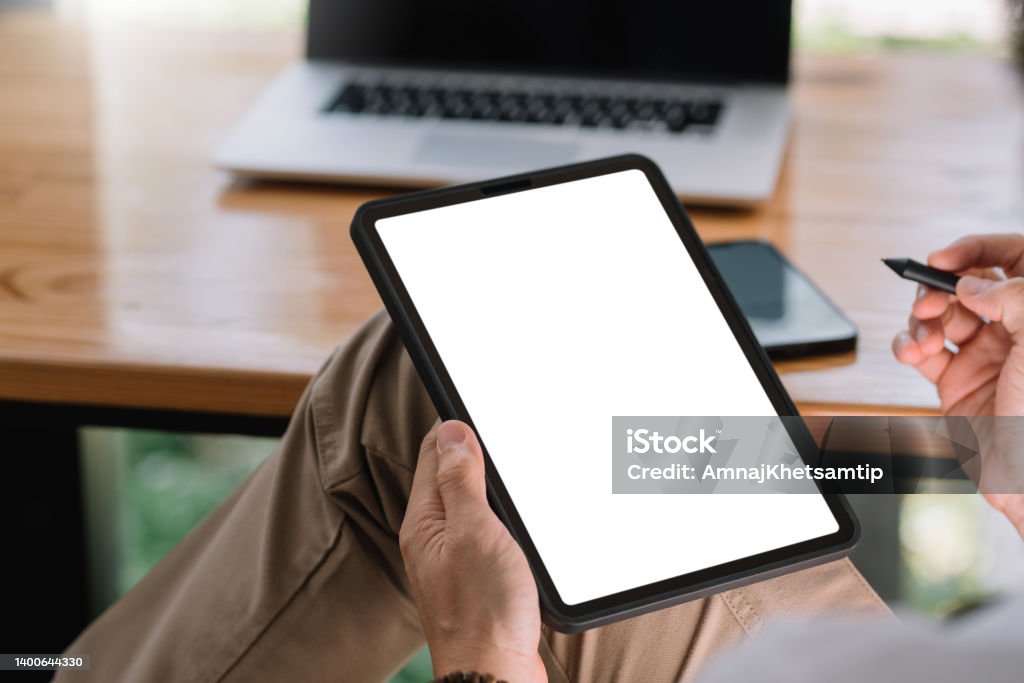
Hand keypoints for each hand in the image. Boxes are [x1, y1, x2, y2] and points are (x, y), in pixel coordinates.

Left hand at [400, 420, 545, 681]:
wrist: (495, 674)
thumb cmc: (483, 612)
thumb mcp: (474, 532)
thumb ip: (462, 481)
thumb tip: (453, 432)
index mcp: (424, 521)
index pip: (434, 453)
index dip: (455, 426)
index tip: (475, 403)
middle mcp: (434, 537)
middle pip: (448, 476)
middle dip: (468, 448)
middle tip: (490, 423)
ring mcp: (454, 558)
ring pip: (467, 502)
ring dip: (482, 479)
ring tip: (498, 456)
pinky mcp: (477, 577)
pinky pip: (482, 529)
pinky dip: (494, 511)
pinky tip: (511, 512)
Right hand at [892, 233, 1023, 534]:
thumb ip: (1011, 298)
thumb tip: (971, 283)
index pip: (1012, 257)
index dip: (976, 249)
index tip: (943, 259)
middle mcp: (1015, 330)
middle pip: (967, 286)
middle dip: (939, 291)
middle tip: (929, 306)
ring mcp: (986, 356)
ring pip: (940, 317)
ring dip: (921, 322)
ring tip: (924, 340)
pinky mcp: (957, 383)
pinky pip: (923, 353)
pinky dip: (909, 348)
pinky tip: (913, 354)